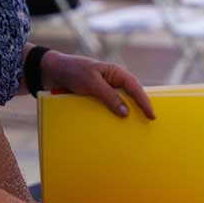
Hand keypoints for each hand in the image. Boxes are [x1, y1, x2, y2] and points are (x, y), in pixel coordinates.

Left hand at [39, 51, 154, 119]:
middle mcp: (114, 82)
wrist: (51, 72)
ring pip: (120, 105)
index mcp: (116, 73)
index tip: (152, 116)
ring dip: (125, 116)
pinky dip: (111, 118)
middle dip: (139, 110)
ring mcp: (105, 92)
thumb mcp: (91, 83)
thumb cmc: (73, 71)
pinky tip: (112, 129)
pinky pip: (107, 110)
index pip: (135, 88)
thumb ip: (109, 96)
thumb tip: (126, 113)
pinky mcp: (96, 100)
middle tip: (148, 124)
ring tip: (132, 131)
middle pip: (131, 97)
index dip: (145, 102)